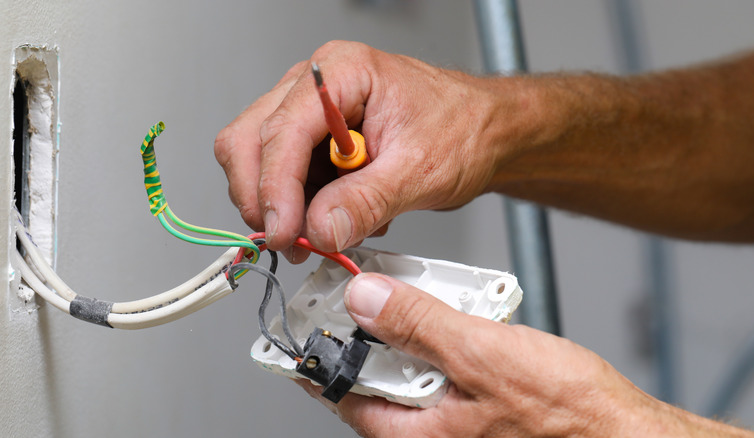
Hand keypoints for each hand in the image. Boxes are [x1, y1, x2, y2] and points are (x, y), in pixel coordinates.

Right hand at [214, 41, 527, 257]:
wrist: (485, 134)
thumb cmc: (463, 128)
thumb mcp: (420, 169)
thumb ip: (368, 200)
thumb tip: (321, 228)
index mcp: (342, 72)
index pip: (283, 129)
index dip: (275, 187)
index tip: (284, 232)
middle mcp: (316, 88)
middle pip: (250, 141)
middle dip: (264, 198)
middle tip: (290, 240)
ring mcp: (311, 116)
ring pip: (258, 163)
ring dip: (284, 207)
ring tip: (327, 230)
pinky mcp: (315, 143)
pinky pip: (285, 180)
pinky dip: (303, 208)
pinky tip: (340, 215)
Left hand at [297, 273, 753, 437]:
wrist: (623, 433)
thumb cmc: (567, 416)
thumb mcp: (482, 356)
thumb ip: (418, 327)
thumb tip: (365, 300)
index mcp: (417, 434)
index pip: (344, 393)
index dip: (322, 354)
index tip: (307, 322)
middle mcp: (431, 434)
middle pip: (383, 372)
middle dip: (388, 328)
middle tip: (394, 291)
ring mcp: (459, 421)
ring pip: (421, 364)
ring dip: (431, 328)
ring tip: (455, 303)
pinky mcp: (483, 406)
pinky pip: (454, 366)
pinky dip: (459, 338)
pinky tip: (481, 321)